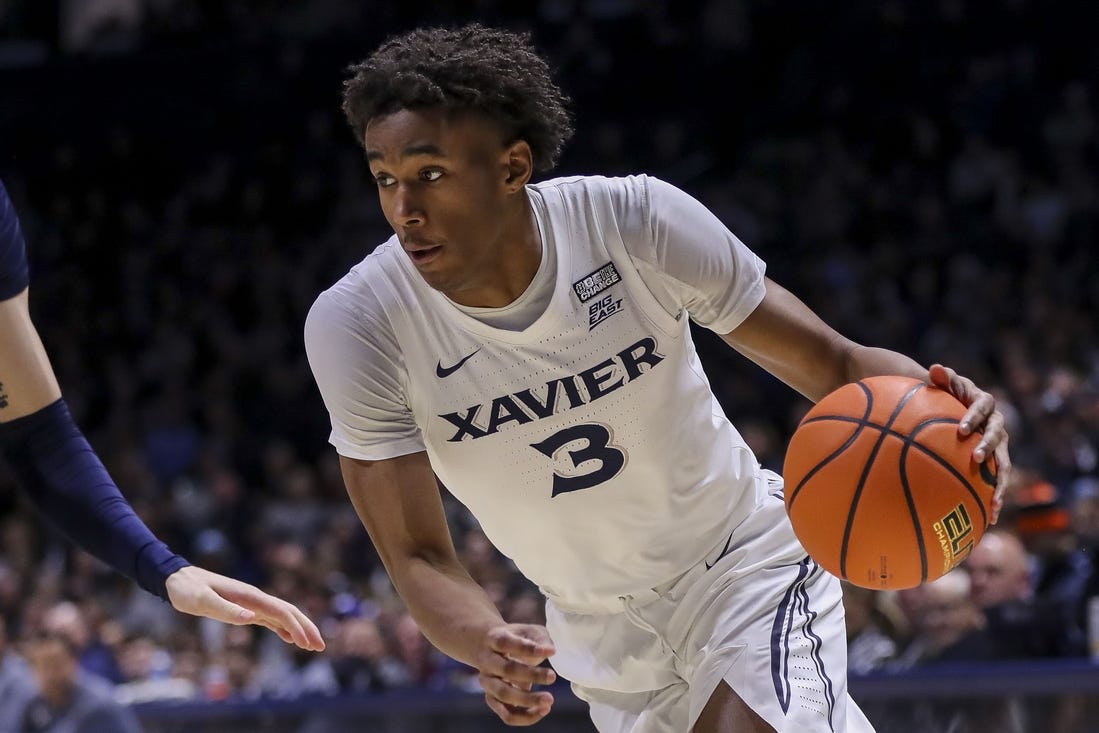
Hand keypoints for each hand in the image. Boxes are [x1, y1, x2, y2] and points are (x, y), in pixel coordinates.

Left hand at [164, 566, 324, 650]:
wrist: (179, 579)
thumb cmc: (188, 590)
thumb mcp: (202, 602)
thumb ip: (226, 610)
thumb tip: (251, 619)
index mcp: (250, 597)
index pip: (281, 612)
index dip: (297, 627)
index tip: (308, 644)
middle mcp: (255, 598)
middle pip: (289, 612)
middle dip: (306, 628)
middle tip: (320, 647)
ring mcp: (251, 603)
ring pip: (282, 615)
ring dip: (298, 629)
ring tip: (311, 645)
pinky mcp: (244, 608)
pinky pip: (269, 618)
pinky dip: (282, 628)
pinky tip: (287, 638)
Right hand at [476, 623, 556, 725]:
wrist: (488, 647)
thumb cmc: (515, 637)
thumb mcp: (527, 630)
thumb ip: (539, 639)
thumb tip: (550, 651)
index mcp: (493, 639)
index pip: (506, 643)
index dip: (528, 648)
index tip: (552, 651)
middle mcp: (487, 661)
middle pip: (506, 670)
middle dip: (531, 675)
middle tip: (553, 677)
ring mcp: (487, 682)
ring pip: (504, 695)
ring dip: (528, 700)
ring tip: (549, 700)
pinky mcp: (492, 698)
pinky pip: (507, 714)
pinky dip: (525, 716)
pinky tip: (542, 710)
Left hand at [928, 364, 1011, 523]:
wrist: (955, 406)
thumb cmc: (944, 394)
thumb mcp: (942, 384)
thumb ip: (941, 378)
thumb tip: (935, 368)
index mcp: (983, 403)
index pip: (982, 407)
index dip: (973, 417)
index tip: (961, 429)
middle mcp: (996, 423)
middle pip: (997, 436)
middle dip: (988, 447)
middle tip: (976, 458)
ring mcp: (998, 444)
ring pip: (1004, 463)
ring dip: (1000, 482)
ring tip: (994, 501)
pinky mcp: (995, 461)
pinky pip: (997, 480)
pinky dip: (995, 497)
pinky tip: (989, 518)